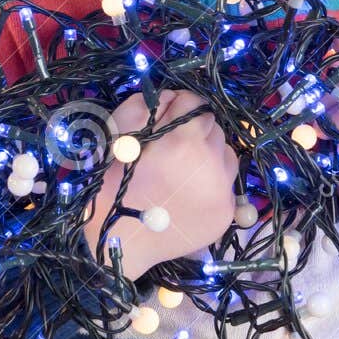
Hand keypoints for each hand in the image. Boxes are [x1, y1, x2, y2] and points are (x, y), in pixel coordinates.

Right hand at [82, 89, 239, 279]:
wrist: (118, 241)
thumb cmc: (112, 185)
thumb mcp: (119, 133)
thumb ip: (147, 105)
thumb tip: (172, 98)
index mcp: (185, 140)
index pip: (196, 103)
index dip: (178, 109)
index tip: (166, 122)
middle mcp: (212, 163)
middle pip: (213, 128)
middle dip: (194, 132)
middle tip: (171, 150)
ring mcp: (223, 191)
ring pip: (226, 155)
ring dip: (209, 156)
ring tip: (182, 173)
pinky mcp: (226, 213)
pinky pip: (227, 185)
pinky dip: (212, 184)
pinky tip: (188, 194)